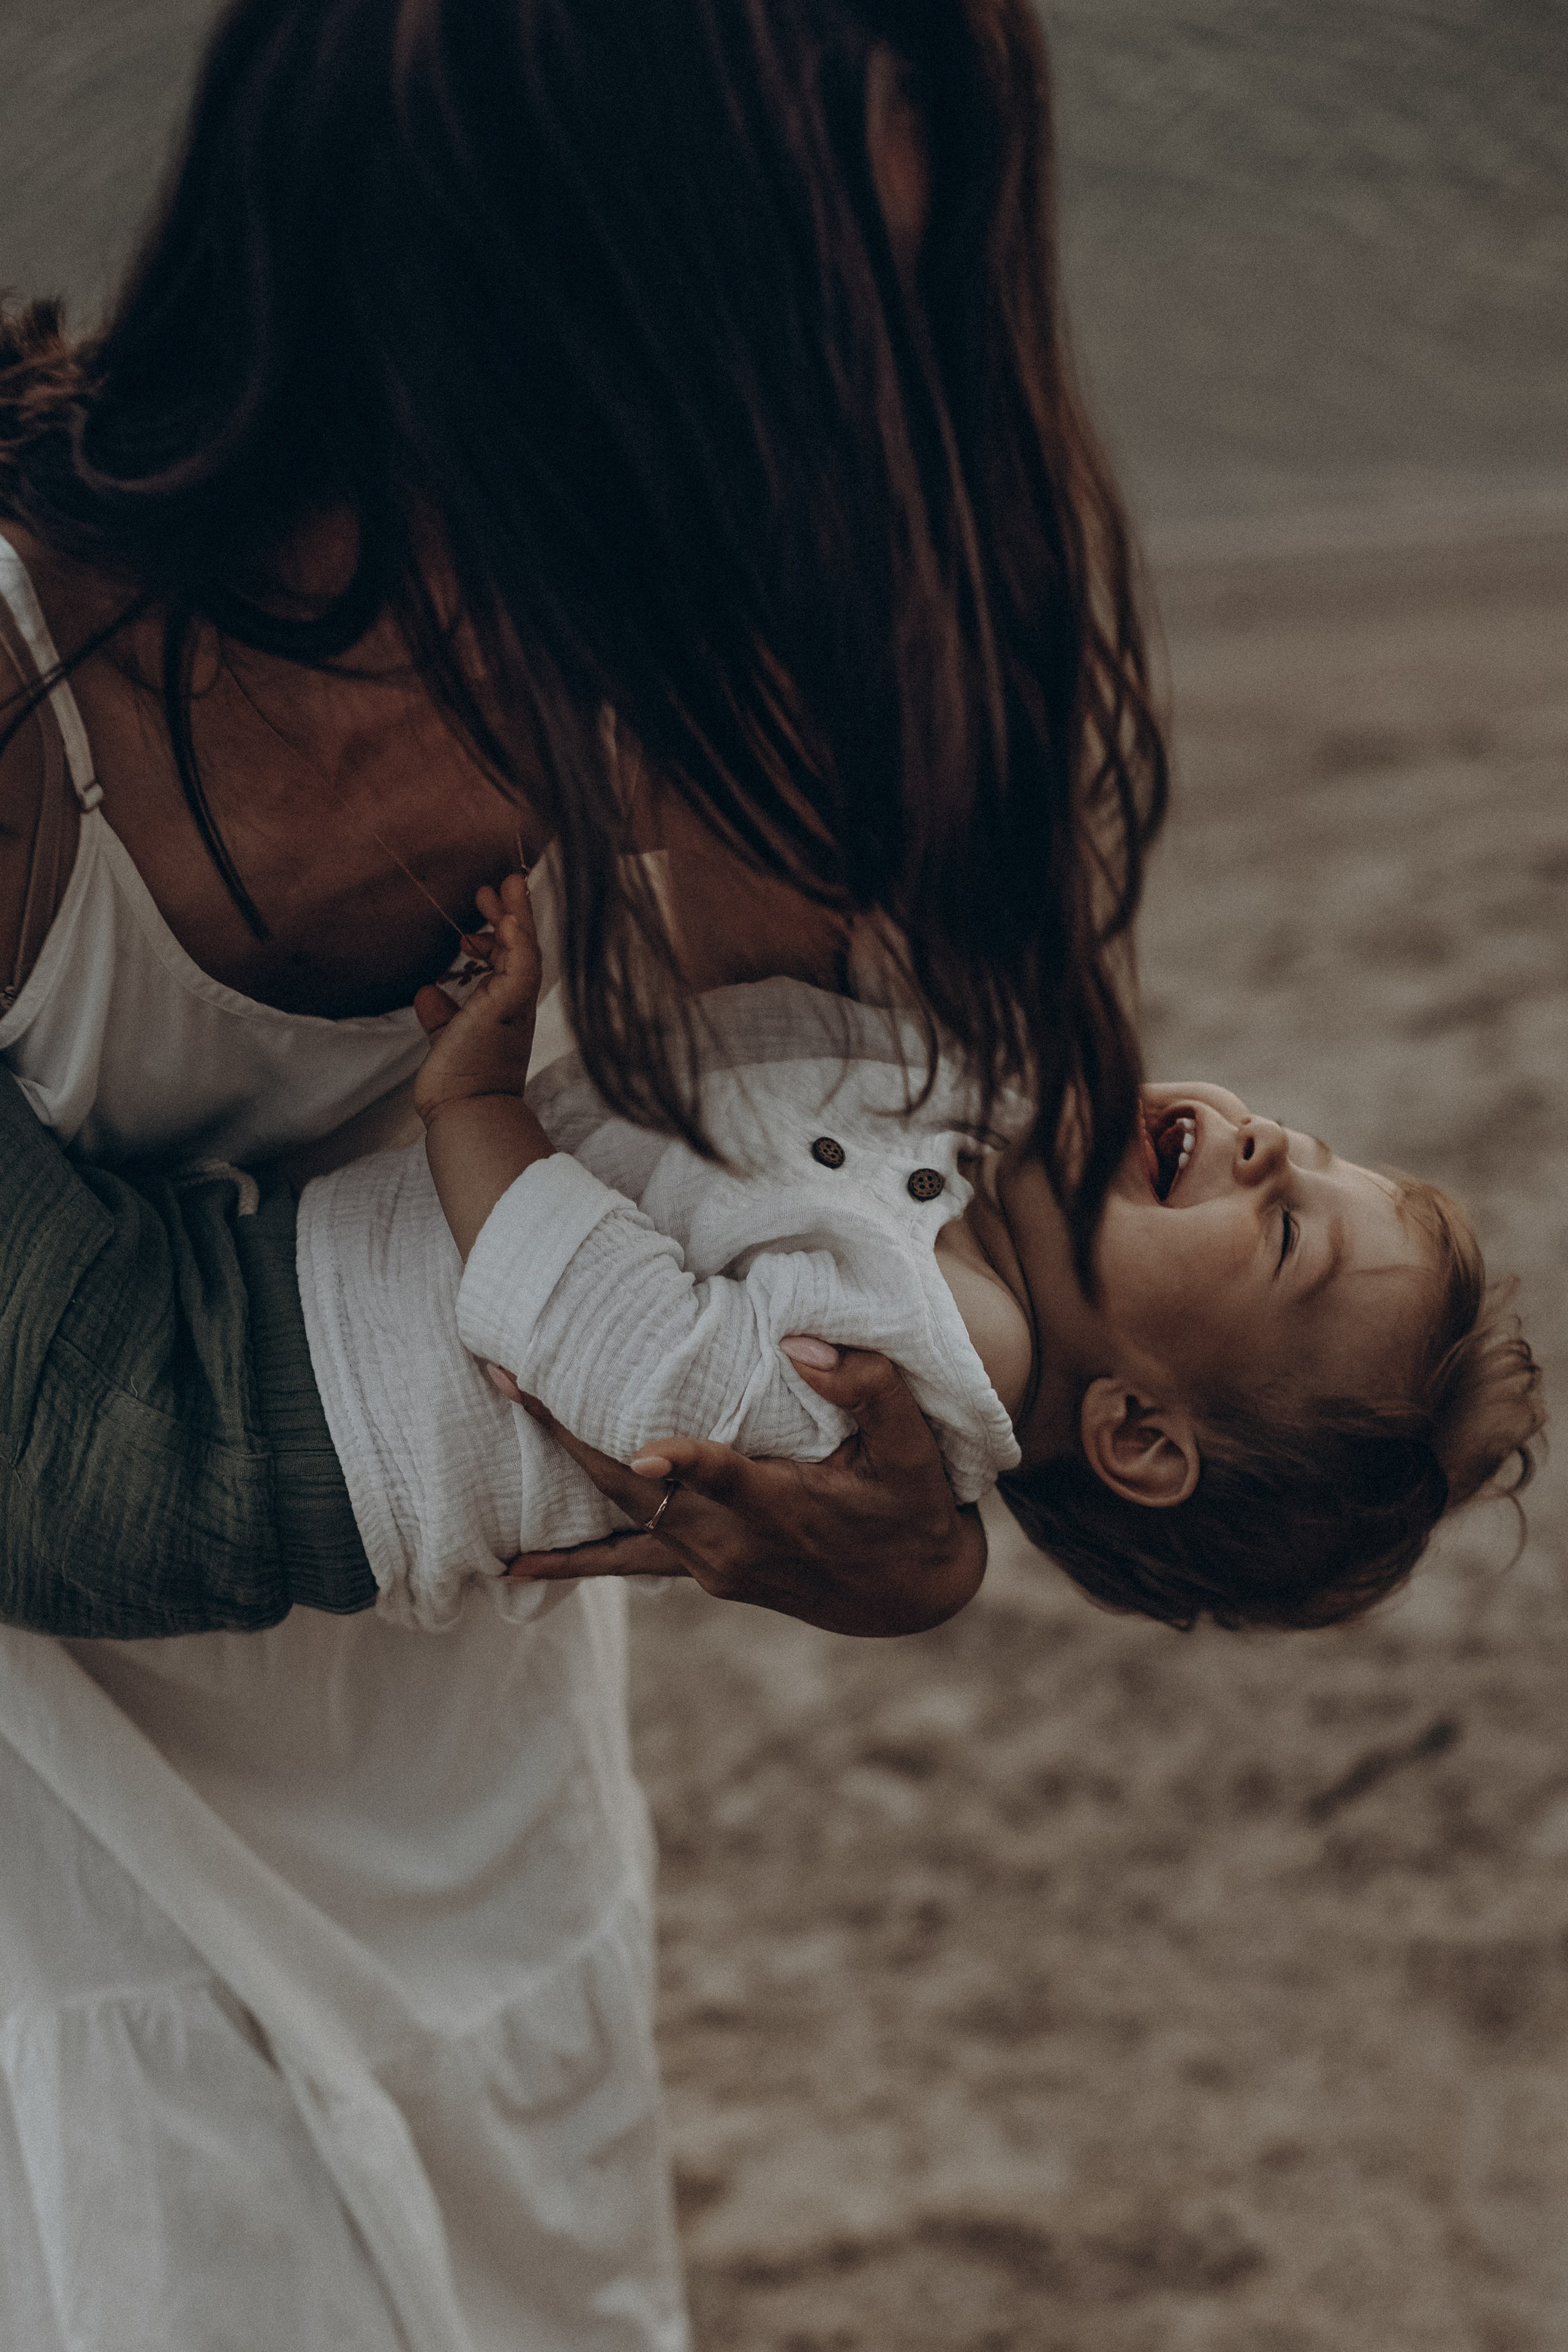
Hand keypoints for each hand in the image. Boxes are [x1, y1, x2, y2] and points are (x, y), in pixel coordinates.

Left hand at [413, 872, 540, 1126]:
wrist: (466, 1111)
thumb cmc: (459, 1080)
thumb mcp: (445, 1037)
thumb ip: (440, 1013)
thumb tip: (427, 992)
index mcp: (501, 1008)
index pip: (504, 962)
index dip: (494, 936)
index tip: (478, 915)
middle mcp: (512, 1003)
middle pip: (519, 947)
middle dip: (510, 913)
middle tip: (500, 884)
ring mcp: (513, 1004)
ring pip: (523, 950)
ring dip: (516, 915)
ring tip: (506, 884)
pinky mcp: (508, 1007)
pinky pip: (521, 968)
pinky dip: (518, 942)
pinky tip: (509, 918)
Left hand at [495, 1342, 987, 1636]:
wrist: (911, 1594)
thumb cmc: (912, 1507)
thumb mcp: (915, 1449)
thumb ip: (868, 1388)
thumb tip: (799, 1343)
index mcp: (787, 1507)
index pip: (727, 1480)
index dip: (686, 1462)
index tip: (641, 1443)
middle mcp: (736, 1544)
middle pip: (639, 1492)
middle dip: (571, 1435)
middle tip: (514, 1377)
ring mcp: (711, 1565)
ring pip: (622, 1519)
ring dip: (562, 1467)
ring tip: (509, 1404)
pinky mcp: (702, 1573)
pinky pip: (627, 1563)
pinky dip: (571, 1562)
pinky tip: (512, 1567)